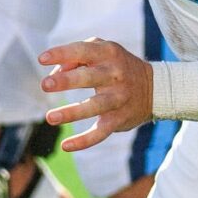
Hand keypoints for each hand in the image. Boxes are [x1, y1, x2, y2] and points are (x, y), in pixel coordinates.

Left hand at [40, 38, 149, 152]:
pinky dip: (84, 141)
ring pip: (95, 106)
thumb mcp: (102, 51)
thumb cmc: (116, 66)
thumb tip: (54, 75)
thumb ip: (76, 57)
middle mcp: (116, 75)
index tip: (42, 59)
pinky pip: (101, 132)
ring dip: (73, 112)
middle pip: (90, 77)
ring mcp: (119, 98)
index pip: (83, 51)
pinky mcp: (119, 119)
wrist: (154, 88)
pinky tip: (66, 146)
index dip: (63, 53)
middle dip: (67, 81)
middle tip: (45, 85)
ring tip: (50, 117)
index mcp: (109, 53)